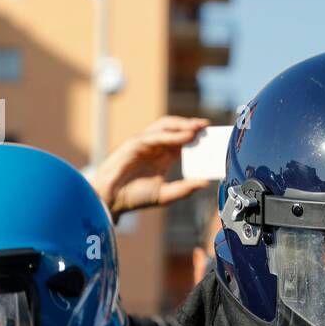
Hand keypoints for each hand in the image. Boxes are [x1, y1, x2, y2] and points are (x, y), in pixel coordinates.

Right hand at [90, 116, 211, 218]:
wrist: (112, 200)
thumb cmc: (134, 197)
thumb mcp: (165, 194)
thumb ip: (185, 189)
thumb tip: (206, 183)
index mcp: (163, 157)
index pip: (183, 141)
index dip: (196, 137)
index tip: (211, 137)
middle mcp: (155, 147)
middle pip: (176, 129)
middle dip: (191, 125)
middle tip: (207, 126)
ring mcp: (144, 143)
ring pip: (165, 126)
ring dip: (182, 124)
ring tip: (198, 127)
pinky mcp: (134, 143)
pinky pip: (155, 136)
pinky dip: (171, 135)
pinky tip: (185, 136)